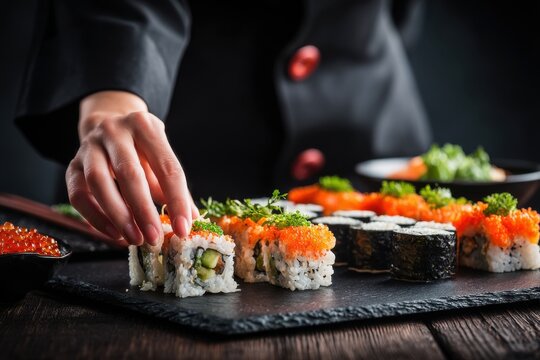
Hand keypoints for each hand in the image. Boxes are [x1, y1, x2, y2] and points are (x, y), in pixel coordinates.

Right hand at [66, 91, 198, 245]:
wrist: (106, 123)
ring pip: (98, 181)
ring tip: (134, 239)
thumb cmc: (141, 148)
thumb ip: (175, 187)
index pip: (166, 167)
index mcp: (145, 127)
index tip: (183, 228)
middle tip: (154, 238)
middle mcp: (115, 131)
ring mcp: (89, 146)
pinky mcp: (72, 164)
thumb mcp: (160, 157)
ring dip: (118, 215)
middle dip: (143, 211)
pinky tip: (114, 234)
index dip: (177, 200)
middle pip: (129, 173)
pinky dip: (95, 217)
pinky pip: (78, 194)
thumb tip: (192, 217)